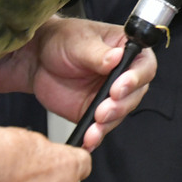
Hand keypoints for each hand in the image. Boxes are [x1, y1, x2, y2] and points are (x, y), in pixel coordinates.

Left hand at [0, 17, 157, 151]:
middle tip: (104, 111)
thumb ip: (97, 53)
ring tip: (93, 130)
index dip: (136, 78)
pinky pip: (101, 127)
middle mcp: (124, 74)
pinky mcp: (96, 112)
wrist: (38, 60)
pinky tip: (87, 140)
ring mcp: (110, 95)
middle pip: (136, 94)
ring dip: (108, 124)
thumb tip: (116, 58)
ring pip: (120, 114)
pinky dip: (94, 136)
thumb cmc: (62, 40)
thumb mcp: (79, 41)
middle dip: (121, 105)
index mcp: (127, 50)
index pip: (144, 66)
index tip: (119, 87)